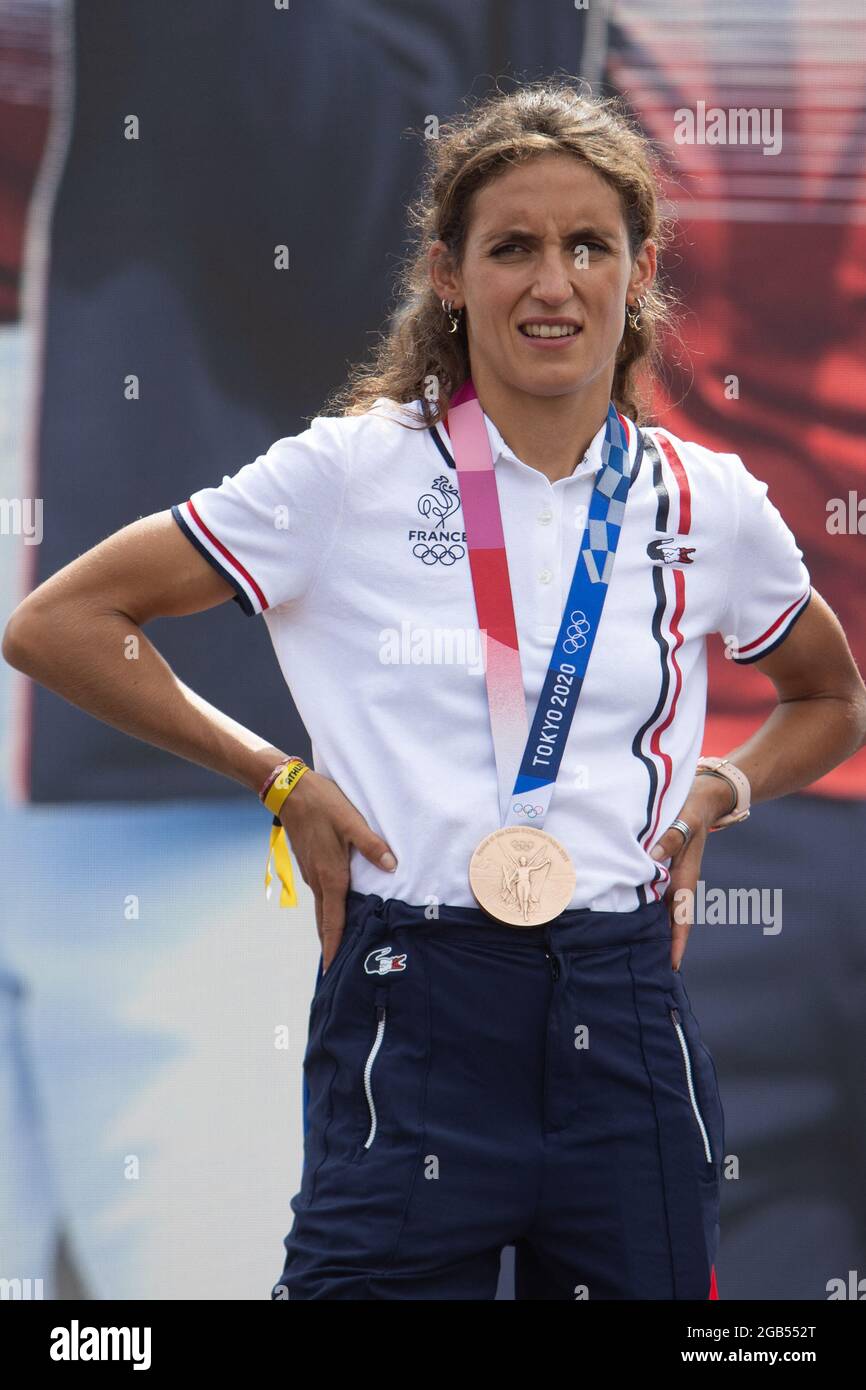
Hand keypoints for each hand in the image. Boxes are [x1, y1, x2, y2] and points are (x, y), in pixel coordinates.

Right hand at [278, 770, 396, 972]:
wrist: (289, 791)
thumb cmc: (322, 804)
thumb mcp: (351, 822)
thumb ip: (371, 845)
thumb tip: (391, 865)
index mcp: (331, 876)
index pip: (333, 920)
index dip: (334, 946)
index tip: (332, 970)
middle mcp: (319, 880)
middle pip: (325, 921)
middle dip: (331, 944)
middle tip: (338, 968)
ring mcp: (311, 873)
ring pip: (322, 908)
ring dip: (330, 927)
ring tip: (340, 944)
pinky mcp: (309, 864)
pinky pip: (320, 894)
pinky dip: (327, 909)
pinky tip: (338, 909)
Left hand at [648, 774, 734, 971]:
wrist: (703, 798)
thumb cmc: (692, 810)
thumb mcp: (684, 820)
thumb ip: (672, 837)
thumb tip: (654, 854)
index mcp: (685, 877)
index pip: (681, 916)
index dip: (677, 941)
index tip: (673, 966)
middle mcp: (679, 882)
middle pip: (669, 921)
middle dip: (661, 946)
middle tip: (646, 972)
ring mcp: (671, 878)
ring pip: (661, 911)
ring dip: (652, 930)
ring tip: (635, 955)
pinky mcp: (664, 870)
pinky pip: (655, 896)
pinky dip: (646, 910)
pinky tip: (630, 920)